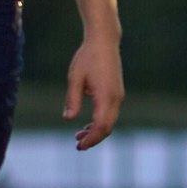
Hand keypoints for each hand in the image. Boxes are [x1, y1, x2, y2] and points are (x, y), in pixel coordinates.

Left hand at [65, 33, 123, 150]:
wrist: (104, 41)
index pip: (100, 126)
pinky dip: (101, 122)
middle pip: (107, 127)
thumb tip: (68, 118)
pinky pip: (111, 113)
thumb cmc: (87, 57)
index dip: (91, 139)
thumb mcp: (75, 78)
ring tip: (79, 135)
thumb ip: (73, 100)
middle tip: (78, 144)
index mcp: (106, 96)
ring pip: (110, 121)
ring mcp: (118, 95)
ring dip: (97, 131)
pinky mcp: (117, 92)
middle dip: (94, 138)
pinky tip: (88, 123)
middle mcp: (116, 98)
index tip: (79, 146)